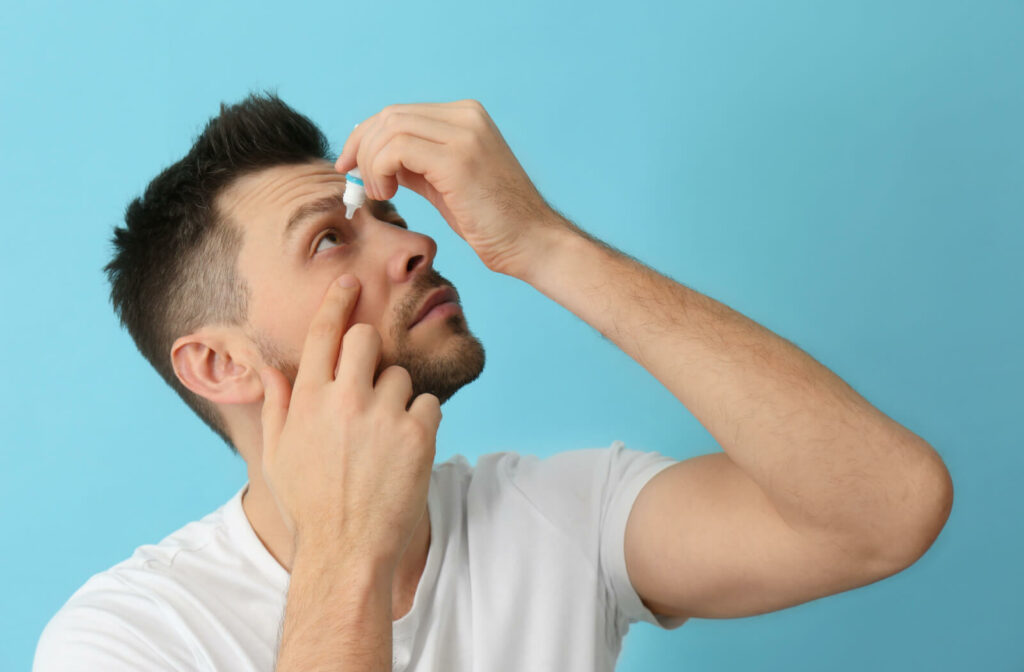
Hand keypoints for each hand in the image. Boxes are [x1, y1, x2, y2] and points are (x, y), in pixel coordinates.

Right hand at [258, 275, 441, 567]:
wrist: (348, 549)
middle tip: (370, 385)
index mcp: (309, 399)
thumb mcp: (279, 455)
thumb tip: (269, 367)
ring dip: (396, 398)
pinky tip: (405, 450)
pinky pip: (428, 404)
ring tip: (383, 439)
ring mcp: (384, 414)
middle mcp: (345, 398)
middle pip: (367, 338)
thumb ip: (278, 404)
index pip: (323, 333)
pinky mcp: (418, 433)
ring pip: (400, 376)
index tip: (350, 282)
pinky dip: (421, 422)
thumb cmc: (310, 504)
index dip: (337, 300)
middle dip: (370, 353)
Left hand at [334, 99, 568, 277]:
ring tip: (379, 194)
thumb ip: (415, 164)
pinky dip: (380, 171)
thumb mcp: (445, 184)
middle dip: (360, 148)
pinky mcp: (458, 159)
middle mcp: (466, 117)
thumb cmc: (492, 222)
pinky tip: (388, 193)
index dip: (365, 137)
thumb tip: (373, 158)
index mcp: (465, 117)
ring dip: (371, 164)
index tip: (350, 166)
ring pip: (389, 130)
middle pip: (389, 116)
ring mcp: (464, 134)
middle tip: (354, 182)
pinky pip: (396, 150)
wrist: (533, 243)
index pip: (398, 113)